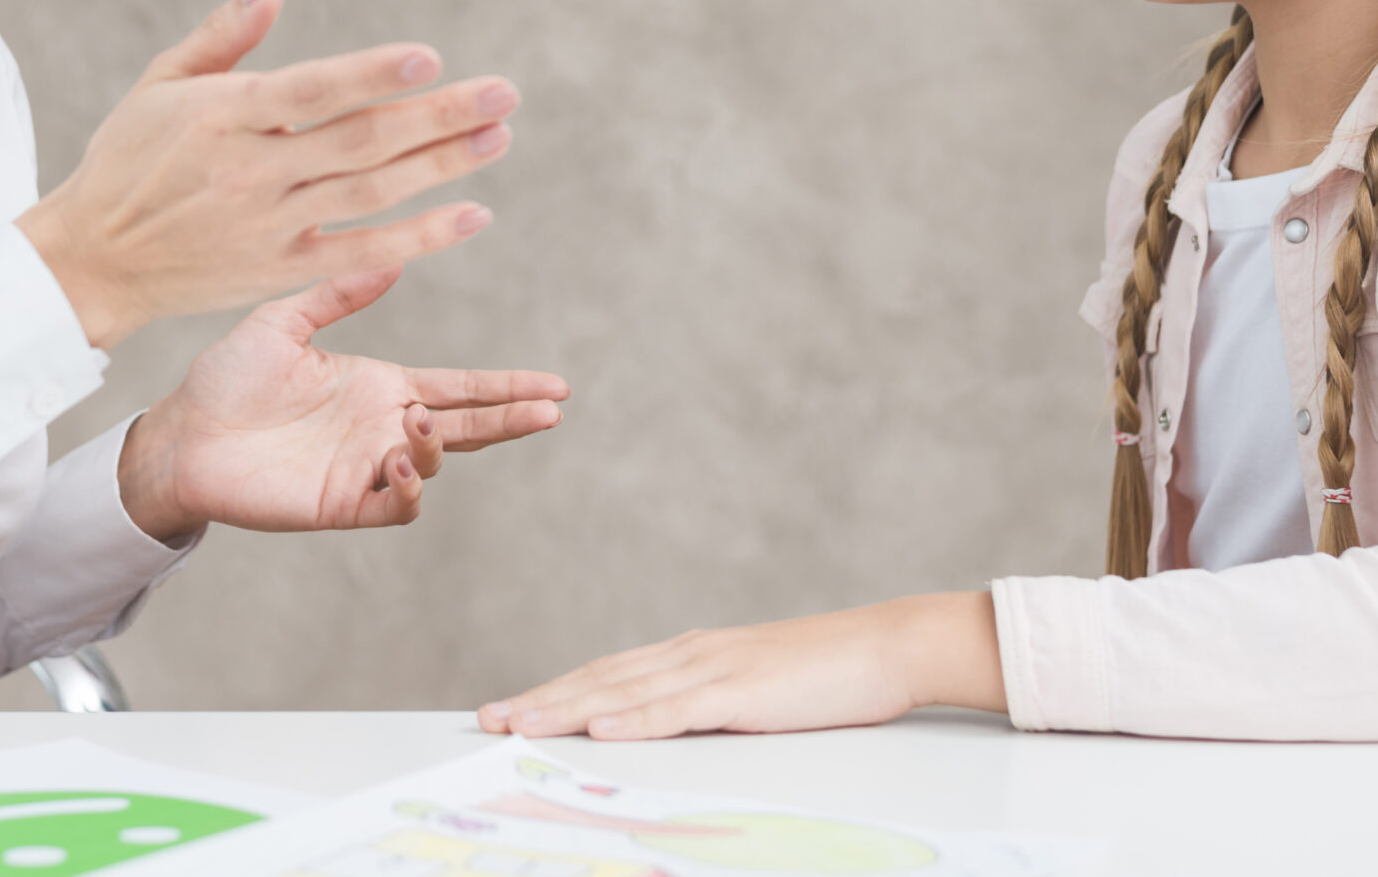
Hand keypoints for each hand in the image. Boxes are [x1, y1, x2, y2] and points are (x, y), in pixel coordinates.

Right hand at [17, 0, 516, 347]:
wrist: (90, 260)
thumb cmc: (128, 160)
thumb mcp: (161, 84)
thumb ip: (224, 34)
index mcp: (222, 117)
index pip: (311, 91)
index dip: (371, 74)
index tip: (430, 57)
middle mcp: (250, 171)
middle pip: (360, 140)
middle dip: (439, 115)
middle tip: (503, 93)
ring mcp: (268, 226)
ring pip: (371, 192)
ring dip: (442, 165)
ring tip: (498, 137)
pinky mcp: (278, 270)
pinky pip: (362, 253)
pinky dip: (420, 236)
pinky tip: (471, 213)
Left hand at [116, 267, 568, 540]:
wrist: (180, 433)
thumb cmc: (227, 377)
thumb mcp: (284, 321)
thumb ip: (339, 292)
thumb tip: (395, 258)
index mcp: (380, 383)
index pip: (460, 386)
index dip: (506, 386)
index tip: (556, 386)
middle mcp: (382, 426)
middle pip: (466, 426)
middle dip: (510, 419)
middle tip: (551, 411)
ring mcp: (364, 467)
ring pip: (432, 466)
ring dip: (437, 446)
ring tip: (416, 425)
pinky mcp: (339, 503)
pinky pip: (394, 506)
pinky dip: (407, 489)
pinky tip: (395, 461)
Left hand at [475, 593, 1004, 739]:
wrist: (891, 646)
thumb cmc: (830, 675)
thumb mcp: (756, 694)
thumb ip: (710, 706)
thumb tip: (667, 731)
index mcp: (693, 655)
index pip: (609, 676)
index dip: (556, 691)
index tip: (511, 708)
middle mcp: (693, 653)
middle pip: (601, 679)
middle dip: (541, 698)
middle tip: (487, 717)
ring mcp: (717, 669)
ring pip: (625, 692)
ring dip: (567, 708)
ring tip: (519, 723)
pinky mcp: (745, 690)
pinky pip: (679, 709)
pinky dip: (635, 720)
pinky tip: (600, 729)